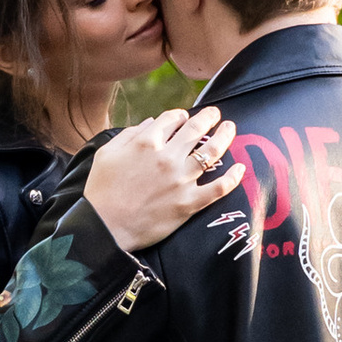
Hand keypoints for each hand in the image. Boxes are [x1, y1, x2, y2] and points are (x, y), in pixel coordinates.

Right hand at [81, 106, 236, 253]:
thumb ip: (129, 134)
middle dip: (209, 117)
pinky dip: (232, 177)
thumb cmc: (101, 191)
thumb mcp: (106, 154)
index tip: (185, 117)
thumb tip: (151, 122)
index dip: (181, 116)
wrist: (104, 227)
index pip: (172, 119)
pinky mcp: (188, 203)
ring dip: (225, 136)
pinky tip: (241, 168)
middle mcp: (167, 157)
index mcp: (146, 142)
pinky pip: (218, 188)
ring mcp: (180, 180)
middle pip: (196, 130)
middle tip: (216, 114)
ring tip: (230, 128)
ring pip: (212, 152)